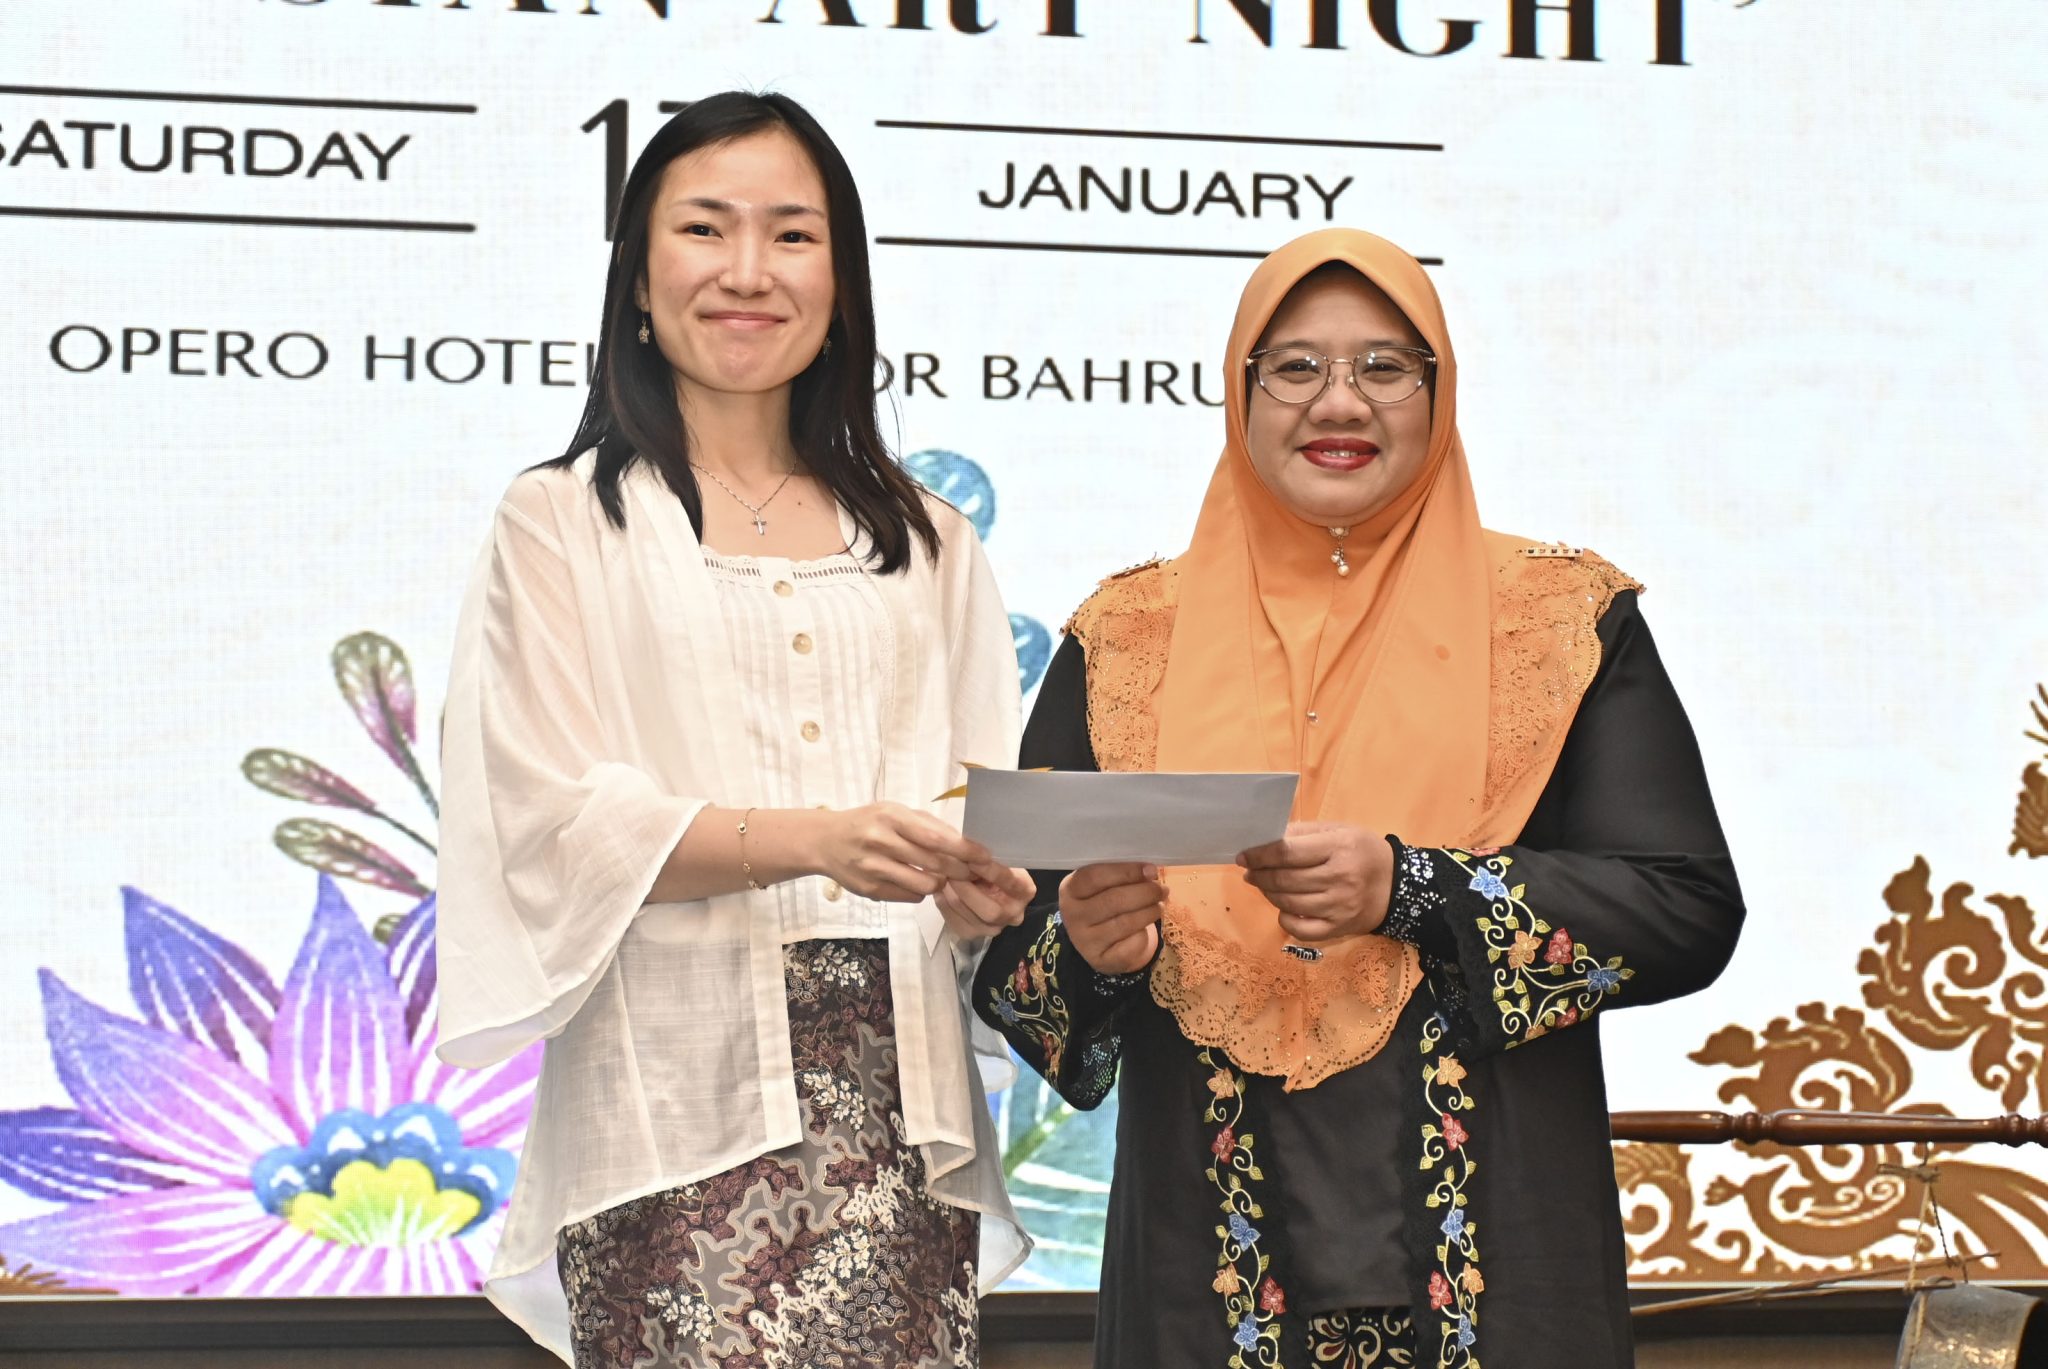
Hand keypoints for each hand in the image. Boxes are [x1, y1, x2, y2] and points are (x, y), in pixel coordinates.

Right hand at [816, 802, 988, 902]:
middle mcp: (880, 842)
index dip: (964, 849)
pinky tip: (915, 879)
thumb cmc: (868, 823)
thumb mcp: (894, 812)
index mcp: (890, 817)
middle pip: (934, 863)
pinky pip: (910, 896)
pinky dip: (921, 890)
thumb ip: (926, 825)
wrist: (826, 841)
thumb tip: (963, 841)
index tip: (984, 856)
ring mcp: (873, 868)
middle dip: (960, 870)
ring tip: (941, 875)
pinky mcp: (870, 890)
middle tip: (973, 871)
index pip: (936, 838)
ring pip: (925, 884)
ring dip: (940, 883)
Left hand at [935, 862, 1034, 938]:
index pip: (1009, 882)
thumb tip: (970, 849)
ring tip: (941, 874)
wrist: (984, 883)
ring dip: (950, 892)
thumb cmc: (992, 863)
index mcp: (1025, 891)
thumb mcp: (996, 856)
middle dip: (966, 888)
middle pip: (989, 910)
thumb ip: (989, 857)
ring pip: (966, 912)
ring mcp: (992, 928)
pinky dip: (943, 901)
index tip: (971, 858)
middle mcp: (1013, 915)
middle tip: (949, 869)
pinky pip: (952, 919)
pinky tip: (940, 887)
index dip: (990, 871)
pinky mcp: (971, 933)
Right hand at [1058, 862, 1164, 974]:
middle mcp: (1072, 916)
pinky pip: (1132, 944)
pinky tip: (1146, 926)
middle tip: (1162, 889)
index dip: (1127, 872)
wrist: (1094, 941)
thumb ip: (1120, 875)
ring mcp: (1085, 941)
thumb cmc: (1102, 902)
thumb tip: (1150, 871)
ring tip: (1159, 905)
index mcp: (1070, 889)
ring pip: (1126, 923)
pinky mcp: (1100, 960)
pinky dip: (1145, 934)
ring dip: (1150, 911)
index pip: (1096, 876)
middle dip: (1146, 892)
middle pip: (1114, 900)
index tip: (1151, 870)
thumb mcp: (1102, 885)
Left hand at [1237, 821, 1392, 944]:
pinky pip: (1300, 929)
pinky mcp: (1339, 928)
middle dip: (1260, 875)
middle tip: (1250, 872)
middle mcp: (1340, 878)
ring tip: (1265, 885)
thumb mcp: (1338, 831)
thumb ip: (1303, 833)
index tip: (1243, 856)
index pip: (1288, 852)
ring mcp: (1339, 906)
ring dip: (1268, 894)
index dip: (1260, 855)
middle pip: (1285, 879)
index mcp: (1339, 847)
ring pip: (1288, 903)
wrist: (1397, 886)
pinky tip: (1284, 908)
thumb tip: (1265, 839)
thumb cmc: (1362, 852)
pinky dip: (1284, 919)